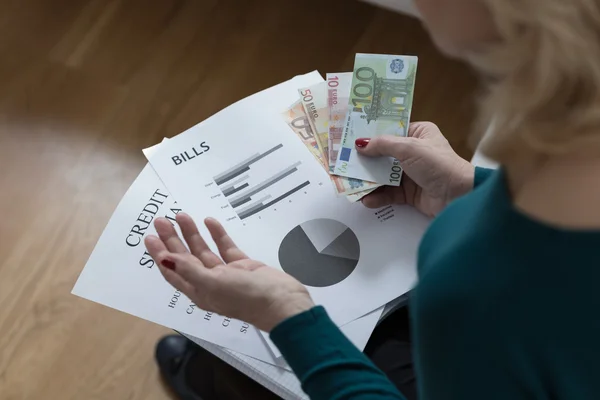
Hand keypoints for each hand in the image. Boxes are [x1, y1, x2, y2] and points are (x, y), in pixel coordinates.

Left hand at [144, 213, 313, 331]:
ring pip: (204, 250)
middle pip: (185, 258)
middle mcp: (209, 283)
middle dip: (173, 239)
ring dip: (193, 234)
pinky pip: (225, 247)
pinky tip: (210, 222)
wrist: (281, 302)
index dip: (160, 255)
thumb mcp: (212, 284)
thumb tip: (165, 260)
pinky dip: (217, 235)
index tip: (150, 237)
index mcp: (199, 292)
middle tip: (162, 220)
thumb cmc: (246, 298)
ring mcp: (226, 274)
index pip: (173, 271)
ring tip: (182, 215)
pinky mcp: (242, 265)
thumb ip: (188, 270)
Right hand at [356, 122, 473, 216]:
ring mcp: (411, 173)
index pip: (389, 130)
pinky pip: (388, 193)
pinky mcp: (409, 193)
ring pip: (383, 175)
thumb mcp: (409, 148)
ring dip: (368, 180)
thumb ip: (383, 145)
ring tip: (352, 184)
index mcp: (418, 133)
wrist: (459, 196)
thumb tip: (361, 143)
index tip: (351, 136)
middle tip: (345, 163)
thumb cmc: (440, 165)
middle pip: (382, 155)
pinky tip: (367, 199)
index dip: (371, 133)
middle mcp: (414, 152)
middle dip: (364, 160)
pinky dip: (377, 196)